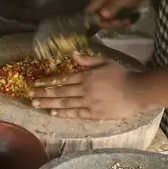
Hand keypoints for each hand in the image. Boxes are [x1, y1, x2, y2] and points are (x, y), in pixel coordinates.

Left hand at [29, 53, 145, 119]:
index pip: (62, 79)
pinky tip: (53, 113)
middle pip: (60, 92)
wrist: (137, 92)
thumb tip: (73, 54)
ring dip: (49, 103)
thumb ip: (88, 60)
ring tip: (36, 104)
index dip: (47, 81)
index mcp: (86, 76)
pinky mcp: (94, 114)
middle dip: (43, 93)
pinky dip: (63, 113)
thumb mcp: (105, 62)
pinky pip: (75, 114)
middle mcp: (84, 90)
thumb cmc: (122, 75)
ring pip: (64, 103)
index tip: (36, 83)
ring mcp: (88, 103)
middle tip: (29, 95)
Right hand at [86, 0, 150, 27]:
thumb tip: (102, 16)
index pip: (89, 11)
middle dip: (109, 22)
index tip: (108, 23)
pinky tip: (126, 20)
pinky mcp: (111, 9)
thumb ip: (112, 7)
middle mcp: (100, 2)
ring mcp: (105, 5)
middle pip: (97, 17)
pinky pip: (110, 18)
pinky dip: (118, 21)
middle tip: (121, 23)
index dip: (95, 19)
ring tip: (126, 21)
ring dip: (115, 23)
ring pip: (105, 19)